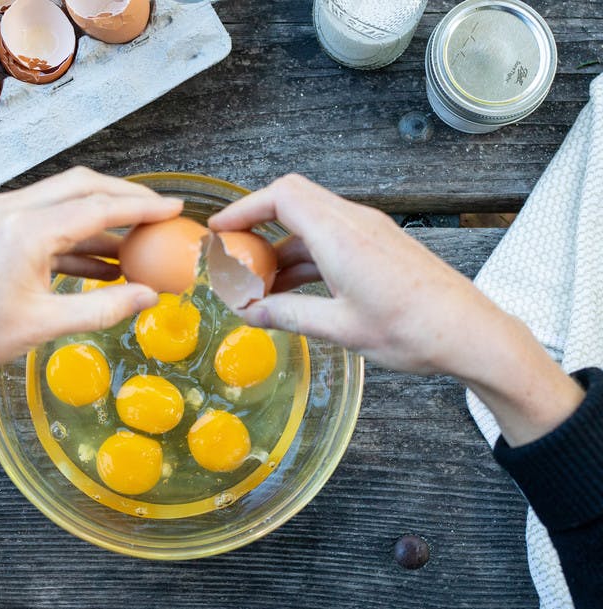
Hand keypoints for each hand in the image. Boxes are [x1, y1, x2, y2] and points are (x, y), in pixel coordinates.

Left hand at [0, 167, 181, 461]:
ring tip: (134, 246)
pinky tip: (99, 263)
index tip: (172, 208)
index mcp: (25, 230)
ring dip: (100, 220)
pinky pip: (44, 221)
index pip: (98, 206)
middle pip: (81, 187)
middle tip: (158, 214)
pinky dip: (75, 237)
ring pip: (62, 201)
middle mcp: (10, 209)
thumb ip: (105, 308)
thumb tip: (149, 297)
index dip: (142, 207)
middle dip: (125, 198)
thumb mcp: (48, 325)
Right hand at [209, 174, 583, 445]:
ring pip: (312, 222)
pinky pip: (332, 239)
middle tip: (233, 253)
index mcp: (341, 236)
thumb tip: (250, 312)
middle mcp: (356, 222)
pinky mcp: (380, 246)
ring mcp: (371, 232)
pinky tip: (292, 288)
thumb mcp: (339, 328)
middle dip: (258, 223)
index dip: (244, 208)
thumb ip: (288, 315)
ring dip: (282, 246)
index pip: (281, 196)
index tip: (219, 229)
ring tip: (257, 282)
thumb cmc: (412, 330)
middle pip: (294, 201)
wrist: (469, 332)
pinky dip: (306, 257)